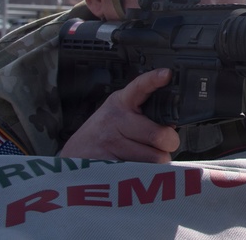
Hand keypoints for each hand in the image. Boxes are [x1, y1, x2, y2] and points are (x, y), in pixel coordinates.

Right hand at [60, 68, 179, 161]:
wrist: (73, 155)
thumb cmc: (103, 132)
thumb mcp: (119, 113)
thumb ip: (144, 113)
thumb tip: (172, 125)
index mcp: (121, 102)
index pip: (139, 87)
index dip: (154, 79)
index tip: (166, 74)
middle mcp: (115, 120)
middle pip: (159, 135)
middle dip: (169, 143)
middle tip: (164, 143)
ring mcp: (110, 142)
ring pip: (155, 157)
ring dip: (158, 160)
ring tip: (145, 154)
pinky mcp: (108, 164)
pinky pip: (142, 171)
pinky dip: (145, 172)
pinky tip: (135, 165)